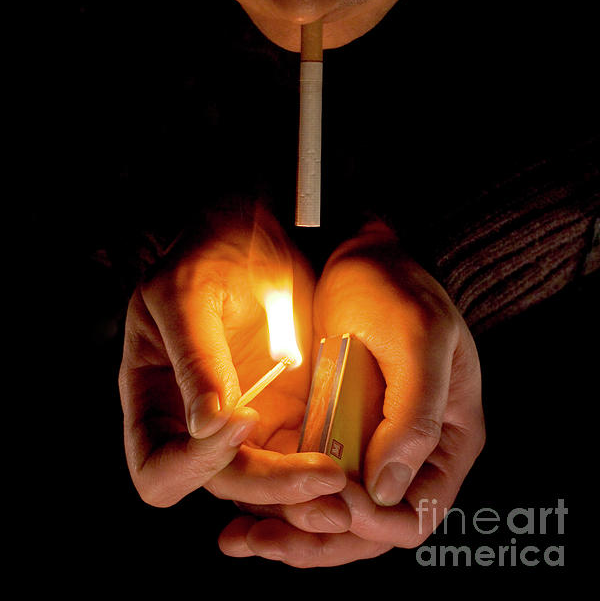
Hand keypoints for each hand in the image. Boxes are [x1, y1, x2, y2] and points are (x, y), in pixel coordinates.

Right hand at [118, 207, 345, 510]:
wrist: (261, 229)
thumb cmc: (212, 251)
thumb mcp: (191, 292)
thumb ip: (196, 356)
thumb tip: (207, 425)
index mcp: (154, 397)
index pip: (158, 471)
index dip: (194, 464)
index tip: (241, 422)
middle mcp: (195, 422)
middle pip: (223, 485)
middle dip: (270, 487)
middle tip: (323, 476)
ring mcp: (244, 420)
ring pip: (269, 483)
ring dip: (305, 492)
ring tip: (346, 487)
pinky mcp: (287, 411)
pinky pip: (302, 457)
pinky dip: (324, 466)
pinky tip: (353, 462)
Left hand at [220, 222, 484, 565]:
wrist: (355, 251)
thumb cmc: (396, 288)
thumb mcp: (418, 340)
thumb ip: (416, 415)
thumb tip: (390, 491)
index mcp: (448, 440)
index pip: (416, 514)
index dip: (371, 524)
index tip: (326, 503)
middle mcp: (409, 454)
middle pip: (369, 530)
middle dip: (317, 541)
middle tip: (262, 540)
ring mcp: (366, 446)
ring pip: (332, 515)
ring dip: (289, 532)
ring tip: (237, 537)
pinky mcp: (328, 432)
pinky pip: (304, 483)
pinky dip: (275, 499)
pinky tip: (237, 508)